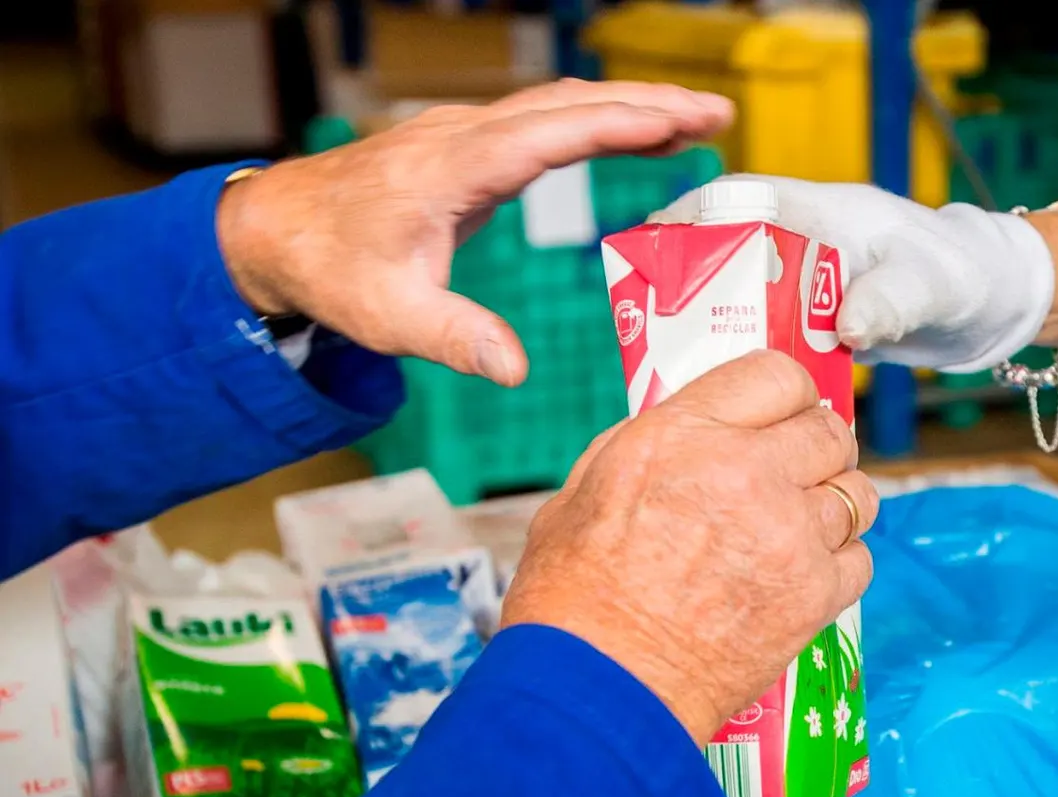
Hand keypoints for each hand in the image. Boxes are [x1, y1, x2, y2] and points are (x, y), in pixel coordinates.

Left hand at [216, 79, 732, 385]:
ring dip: (631, 105)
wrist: (276, 230)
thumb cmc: (332, 270)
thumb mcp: (390, 317)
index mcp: (453, 168)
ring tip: (699, 119)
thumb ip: (456, 339)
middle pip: (570, 103)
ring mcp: (469, 134)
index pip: (548, 133)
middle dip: (649, 104)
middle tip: (719, 112)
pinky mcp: (473, 146)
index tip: (678, 122)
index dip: (617, 125)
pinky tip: (636, 130)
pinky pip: (548, 118)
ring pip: (562, 103)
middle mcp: (464, 136)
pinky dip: (601, 118)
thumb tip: (515, 370)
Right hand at [500, 351, 876, 743]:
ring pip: (858, 495)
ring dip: (834, 508)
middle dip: (816, 449)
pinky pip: (861, 559)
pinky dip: (839, 567)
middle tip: (797, 473)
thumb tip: (697, 430)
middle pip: (829, 432)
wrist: (599, 690)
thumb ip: (652, 445)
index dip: (785, 395)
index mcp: (683, 436)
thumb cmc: (576, 599)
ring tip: (801, 529)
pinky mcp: (815, 594)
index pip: (776, 375)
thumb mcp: (587, 488)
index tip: (783, 414)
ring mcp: (790, 534)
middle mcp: (746, 473)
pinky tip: (801, 578)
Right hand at [651, 175, 1052, 370]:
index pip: (743, 199)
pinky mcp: (819, 323)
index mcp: (826, 214)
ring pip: (745, 299)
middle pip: (730, 253)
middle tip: (652, 327)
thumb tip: (848, 326)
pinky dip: (750, 358)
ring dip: (716, 328)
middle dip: (689, 284)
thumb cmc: (965, 275)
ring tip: (677, 366)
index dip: (693, 216)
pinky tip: (728, 394)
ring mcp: (811, 286)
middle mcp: (810, 245)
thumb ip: (890, 300)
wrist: (993, 304)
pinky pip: (771, 335)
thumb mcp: (931, 287)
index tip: (652, 245)